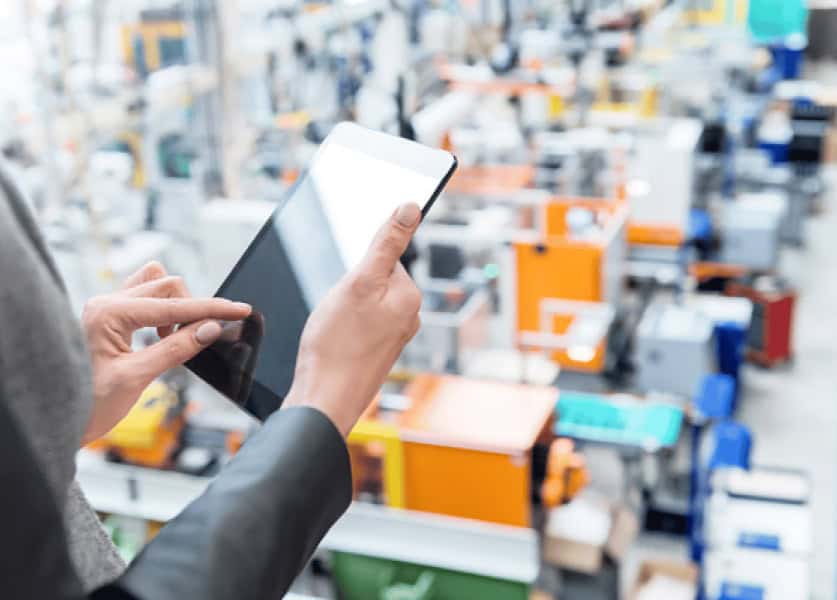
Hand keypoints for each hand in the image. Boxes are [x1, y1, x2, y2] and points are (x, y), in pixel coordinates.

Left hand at [81, 262, 251, 444]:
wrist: (54, 422)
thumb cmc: (86, 404)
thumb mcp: (136, 379)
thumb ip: (175, 349)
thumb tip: (210, 329)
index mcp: (109, 313)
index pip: (174, 306)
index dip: (212, 309)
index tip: (241, 310)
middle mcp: (106, 303)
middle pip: (167, 286)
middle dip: (192, 309)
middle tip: (200, 339)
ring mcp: (106, 308)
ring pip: (156, 285)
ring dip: (176, 306)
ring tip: (174, 339)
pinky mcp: (110, 318)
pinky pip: (144, 298)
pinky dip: (163, 311)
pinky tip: (163, 335)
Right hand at [284, 204, 422, 436]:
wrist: (323, 401)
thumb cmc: (335, 345)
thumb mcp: (359, 282)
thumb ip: (386, 243)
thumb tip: (411, 207)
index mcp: (410, 296)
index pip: (384, 257)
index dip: (357, 267)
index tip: (345, 290)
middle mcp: (408, 317)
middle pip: (372, 280)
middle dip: (348, 288)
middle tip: (336, 311)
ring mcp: (393, 337)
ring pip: (361, 303)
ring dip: (342, 309)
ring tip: (333, 329)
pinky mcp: (376, 353)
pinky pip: (357, 325)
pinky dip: (341, 328)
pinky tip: (332, 343)